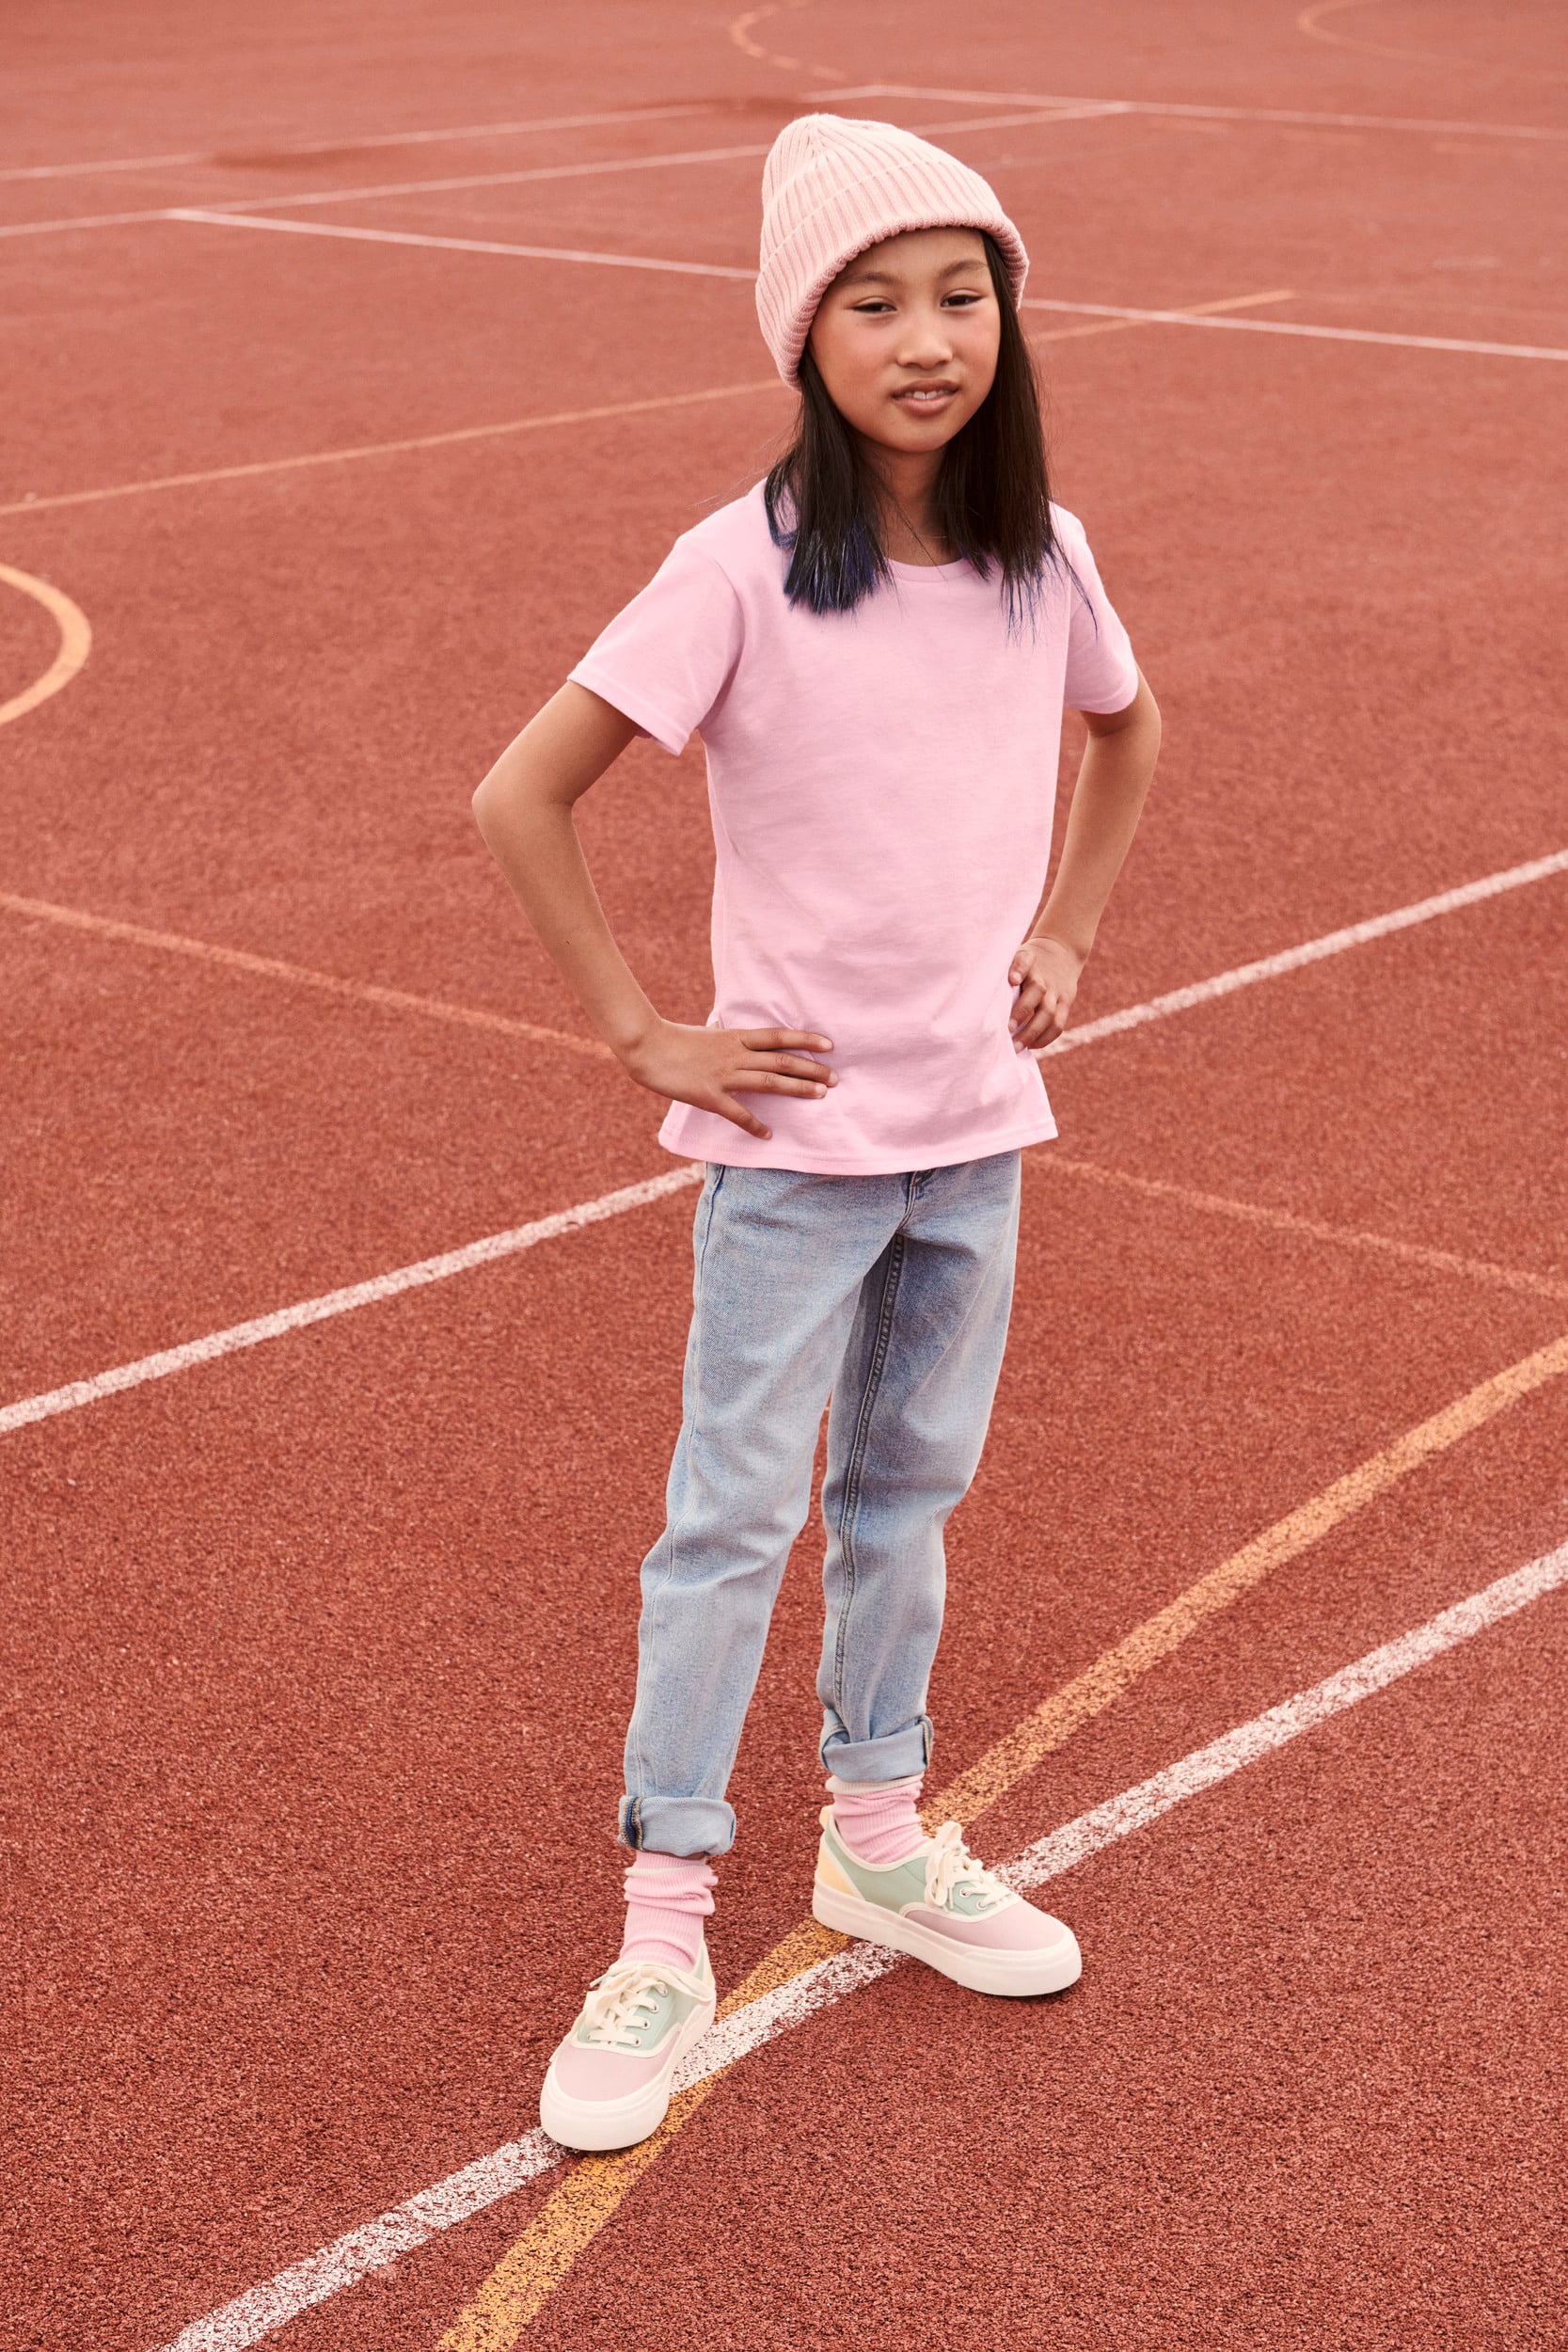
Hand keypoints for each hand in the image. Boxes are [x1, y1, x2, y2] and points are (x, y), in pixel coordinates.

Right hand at [619, 1020, 836, 1140]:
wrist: (647, 1047)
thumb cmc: (674, 1039)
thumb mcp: (703, 1032)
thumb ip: (718, 1032)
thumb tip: (721, 1024)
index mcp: (736, 1037)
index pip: (779, 1037)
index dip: (806, 1040)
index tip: (829, 1045)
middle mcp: (736, 1055)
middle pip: (782, 1061)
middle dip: (812, 1070)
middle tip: (836, 1079)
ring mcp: (724, 1075)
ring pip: (769, 1081)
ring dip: (797, 1088)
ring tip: (820, 1096)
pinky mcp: (710, 1095)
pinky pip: (737, 1113)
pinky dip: (754, 1125)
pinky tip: (768, 1136)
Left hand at [1007, 934, 1084, 1052]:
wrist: (1062, 952)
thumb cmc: (1027, 962)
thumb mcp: (1015, 956)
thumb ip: (1002, 971)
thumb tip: (978, 995)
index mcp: (1029, 959)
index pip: (1025, 961)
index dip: (1019, 969)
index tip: (1013, 980)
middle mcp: (1045, 976)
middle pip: (1038, 992)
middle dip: (1022, 1013)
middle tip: (1006, 1031)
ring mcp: (1057, 991)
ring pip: (1049, 1013)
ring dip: (1032, 1033)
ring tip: (1016, 1048)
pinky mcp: (1066, 1003)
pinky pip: (1058, 1024)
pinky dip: (1045, 1038)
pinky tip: (1030, 1046)